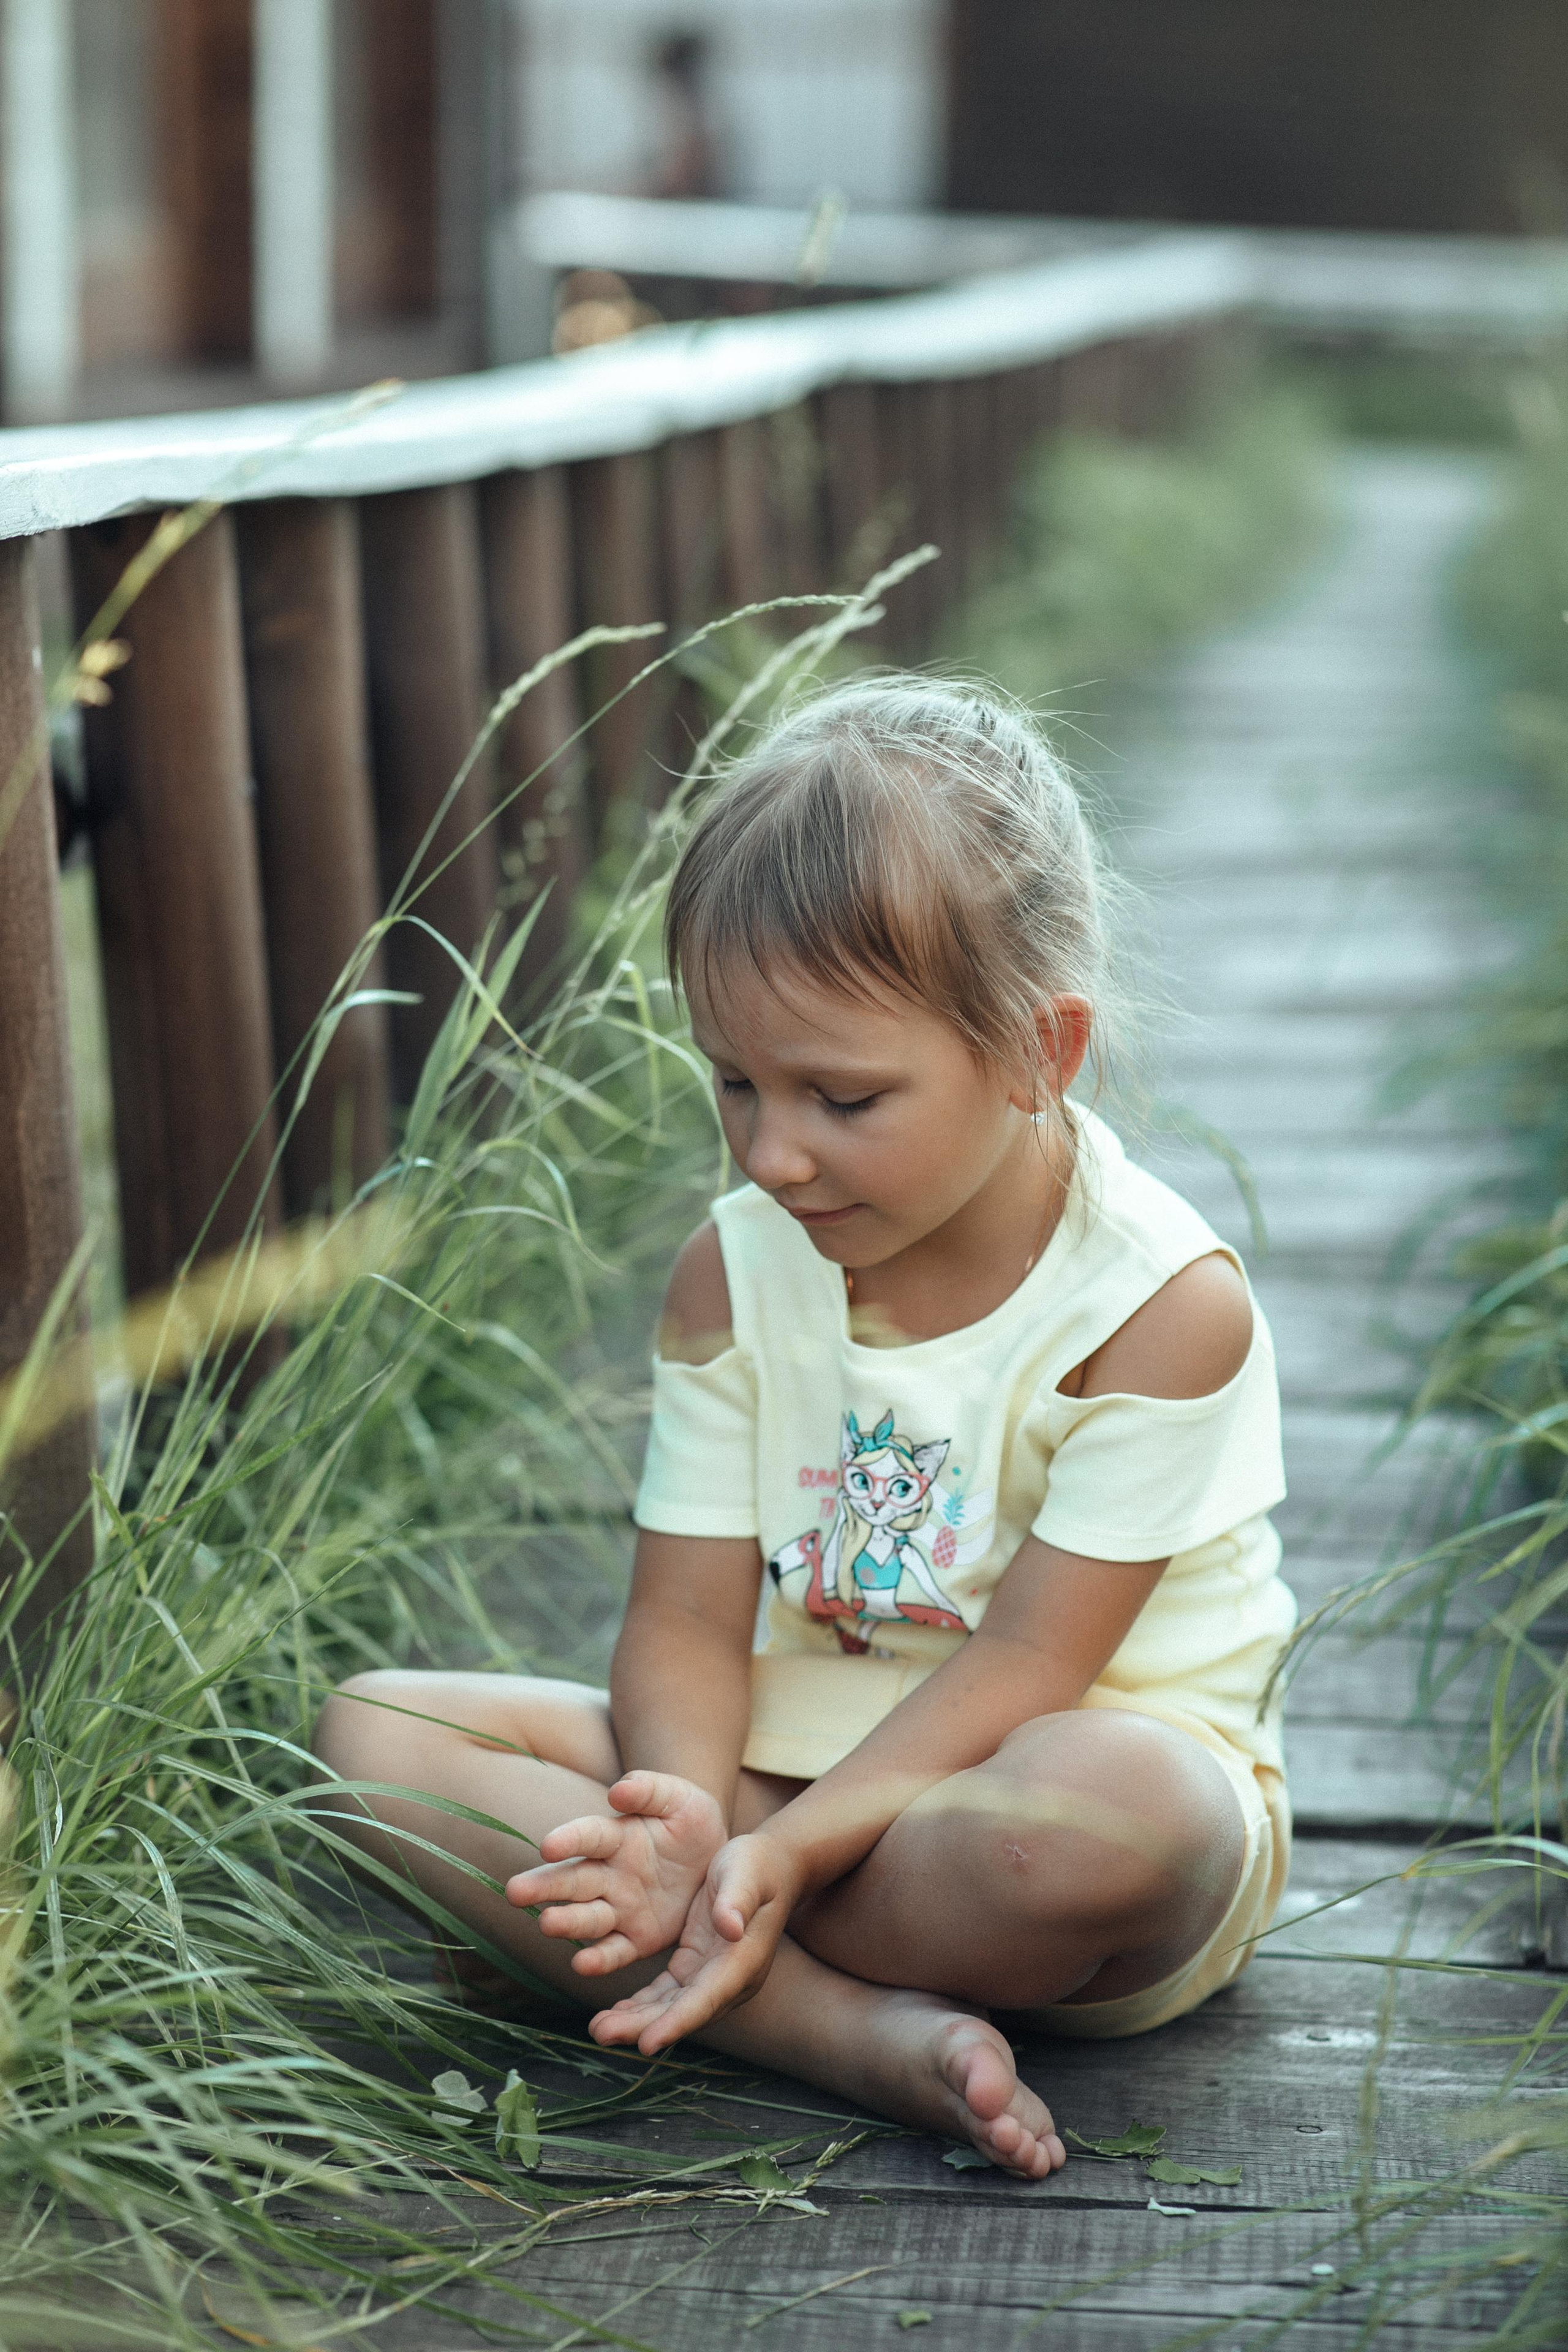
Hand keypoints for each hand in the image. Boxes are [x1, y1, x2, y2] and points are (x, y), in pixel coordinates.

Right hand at [504, 1771, 726, 1975]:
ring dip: (566, 1922)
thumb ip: (649, 1791)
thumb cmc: (691, 1822)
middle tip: (515, 1891)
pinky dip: (599, 1959)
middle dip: (544, 1886)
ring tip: (546, 1924)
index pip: (588, 1836)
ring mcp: (620, 1908)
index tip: (547, 1845)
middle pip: (573, 1880)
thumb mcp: (680, 1798)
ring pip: (587, 1917)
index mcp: (617, 1836)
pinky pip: (615, 1951)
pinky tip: (583, 1965)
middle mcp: (609, 1874)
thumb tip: (616, 1792)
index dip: (569, 1839)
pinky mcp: (637, 1939)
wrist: (721, 1863)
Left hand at [587, 1829, 804, 2054]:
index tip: (647, 2043)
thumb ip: (737, 1900)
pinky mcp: (698, 1966)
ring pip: (673, 2008)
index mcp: (742, 1961)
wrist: (769, 1867)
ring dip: (638, 2020)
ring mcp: (713, 1976)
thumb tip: (731, 1927)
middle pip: (684, 2012)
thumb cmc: (757, 1867)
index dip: (676, 2022)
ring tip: (600, 2028)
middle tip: (602, 2033)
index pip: (707, 1999)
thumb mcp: (746, 1875)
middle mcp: (730, 1978)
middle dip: (644, 2027)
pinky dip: (644, 2005)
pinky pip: (669, 1994)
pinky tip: (617, 2011)